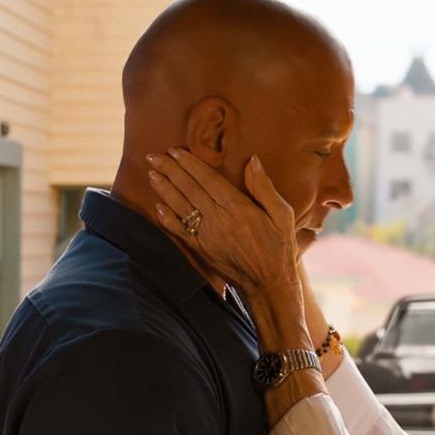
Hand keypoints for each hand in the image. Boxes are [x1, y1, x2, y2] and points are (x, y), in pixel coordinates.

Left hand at [148, 149, 297, 297]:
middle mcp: (218, 219)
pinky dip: (167, 218)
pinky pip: (179, 231)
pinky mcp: (201, 250)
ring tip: (152, 174)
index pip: (207, 179)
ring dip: (164, 189)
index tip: (175, 150)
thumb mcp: (282, 215)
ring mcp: (207, 236)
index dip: (189, 163)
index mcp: (238, 207)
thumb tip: (252, 160)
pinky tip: (158, 206)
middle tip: (153, 156)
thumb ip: (264, 187)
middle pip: (189, 189)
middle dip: (169, 170)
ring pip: (180, 207)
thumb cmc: (279, 247)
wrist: (269, 284)